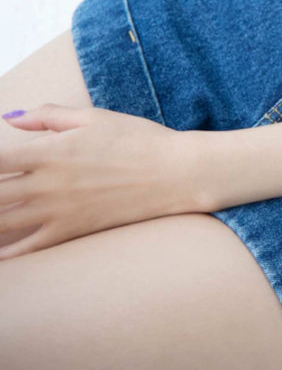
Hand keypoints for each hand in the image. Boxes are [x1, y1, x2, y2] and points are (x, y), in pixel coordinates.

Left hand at [0, 104, 208, 259]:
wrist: (177, 172)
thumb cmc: (139, 139)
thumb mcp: (94, 117)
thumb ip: (49, 116)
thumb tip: (10, 118)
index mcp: (48, 151)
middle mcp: (46, 183)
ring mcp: (57, 210)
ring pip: (1, 222)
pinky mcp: (71, 230)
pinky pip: (27, 248)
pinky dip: (5, 253)